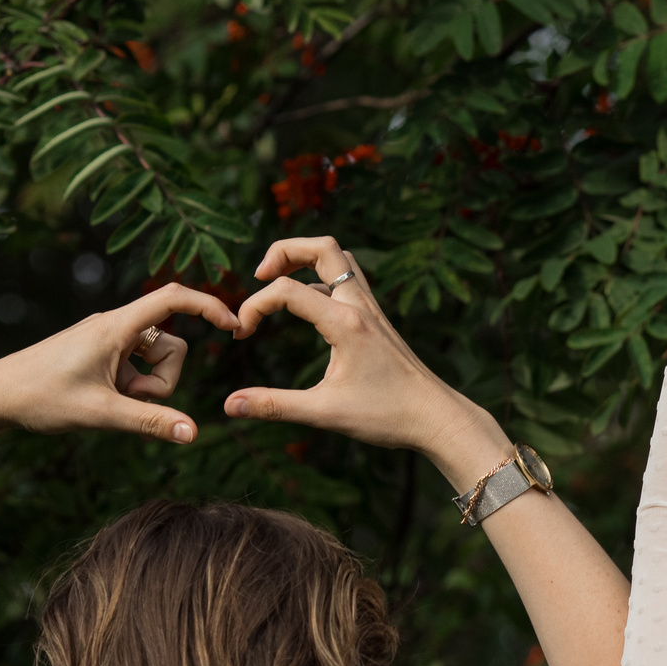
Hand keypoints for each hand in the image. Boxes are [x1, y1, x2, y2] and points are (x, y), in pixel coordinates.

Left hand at [0, 285, 238, 443]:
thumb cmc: (39, 398)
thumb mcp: (100, 414)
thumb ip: (150, 422)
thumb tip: (193, 434)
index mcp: (115, 327)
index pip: (173, 298)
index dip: (209, 306)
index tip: (236, 325)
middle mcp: (113, 326)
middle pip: (172, 344)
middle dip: (163, 379)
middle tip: (127, 399)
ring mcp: (106, 340)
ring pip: (154, 359)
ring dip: (144, 386)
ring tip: (108, 401)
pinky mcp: (98, 353)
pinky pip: (135, 366)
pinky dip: (129, 386)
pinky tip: (99, 399)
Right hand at [223, 236, 507, 486]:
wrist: (438, 418)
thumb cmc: (388, 415)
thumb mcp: (325, 413)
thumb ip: (274, 406)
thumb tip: (228, 406)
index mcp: (346, 323)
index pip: (287, 289)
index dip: (253, 306)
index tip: (241, 336)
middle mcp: (361, 306)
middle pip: (323, 248)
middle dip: (284, 251)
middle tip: (258, 276)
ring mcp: (373, 310)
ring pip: (340, 259)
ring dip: (306, 260)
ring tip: (277, 281)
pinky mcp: (377, 320)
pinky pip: (348, 281)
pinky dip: (321, 280)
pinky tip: (307, 307)